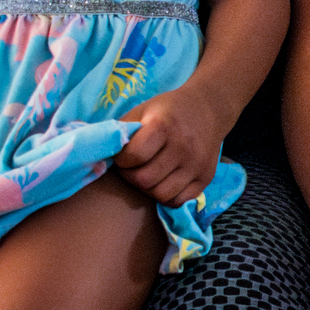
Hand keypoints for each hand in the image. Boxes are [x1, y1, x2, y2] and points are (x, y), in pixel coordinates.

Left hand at [111, 88, 229, 205]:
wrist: (207, 108)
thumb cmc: (167, 110)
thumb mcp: (142, 111)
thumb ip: (123, 133)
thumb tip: (102, 156)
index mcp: (163, 125)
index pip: (134, 156)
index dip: (121, 160)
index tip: (123, 155)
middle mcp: (183, 146)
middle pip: (145, 180)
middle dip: (131, 177)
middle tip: (132, 168)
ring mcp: (196, 165)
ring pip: (161, 195)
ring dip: (147, 189)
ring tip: (146, 175)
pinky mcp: (206, 178)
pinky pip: (179, 201)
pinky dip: (166, 196)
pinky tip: (163, 182)